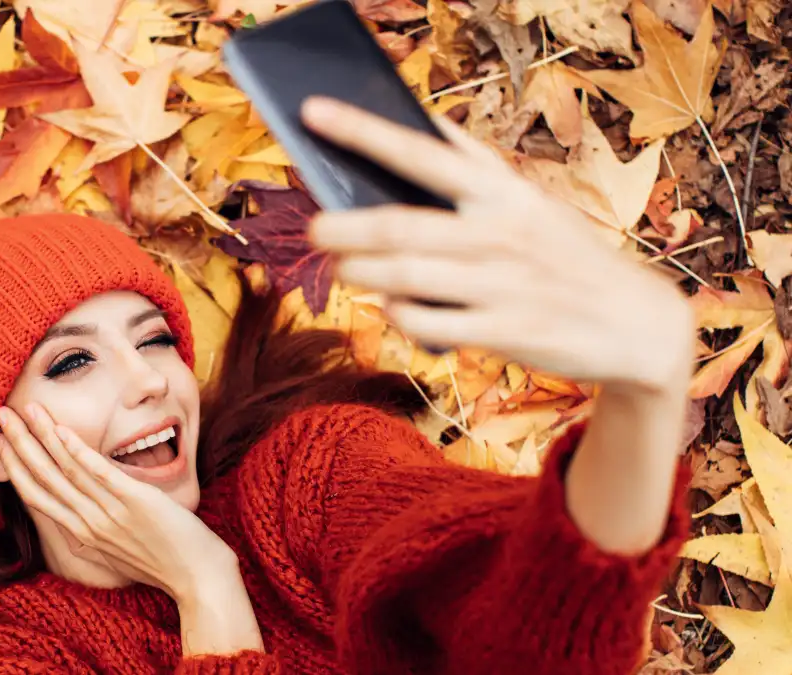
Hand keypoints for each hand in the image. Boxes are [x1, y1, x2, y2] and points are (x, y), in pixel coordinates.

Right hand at [0, 404, 238, 603]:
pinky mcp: (136, 502)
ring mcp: (111, 513)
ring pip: (66, 470)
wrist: (199, 580)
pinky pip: (101, 473)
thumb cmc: (164, 562)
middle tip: (0, 414)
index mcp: (83, 533)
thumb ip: (97, 533)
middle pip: (43, 479)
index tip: (0, 443)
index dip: (16, 467)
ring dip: (43, 437)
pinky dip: (79, 451)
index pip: (38, 496)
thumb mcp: (119, 550)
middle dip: (18, 444)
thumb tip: (81, 525)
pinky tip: (63, 430)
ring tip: (26, 409)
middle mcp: (90, 524)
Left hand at [301, 97, 694, 394]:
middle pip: (397, 226)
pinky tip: (387, 303)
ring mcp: (500, 286)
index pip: (420, 153)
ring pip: (402, 277)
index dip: (362, 131)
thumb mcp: (532, 200)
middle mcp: (500, 234)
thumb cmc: (566, 255)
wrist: (634, 323)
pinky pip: (423, 322)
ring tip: (341, 266)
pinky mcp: (501, 333)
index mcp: (503, 192)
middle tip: (315, 228)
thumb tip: (425, 124)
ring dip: (358, 272)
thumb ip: (478, 164)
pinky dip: (394, 312)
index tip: (314, 112)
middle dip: (342, 227)